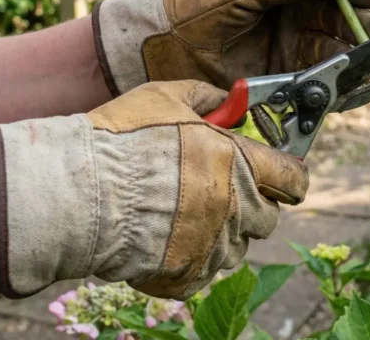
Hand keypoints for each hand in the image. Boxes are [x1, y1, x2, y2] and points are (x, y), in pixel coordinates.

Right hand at [0, 80, 308, 299]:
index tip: (282, 175)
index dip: (290, 177)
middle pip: (268, 217)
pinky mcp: (186, 274)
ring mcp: (211, 245)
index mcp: (238, 163)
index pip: (293, 179)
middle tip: (223, 191)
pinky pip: (206, 272)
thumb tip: (229, 96)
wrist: (76, 192)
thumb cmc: (119, 141)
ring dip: (223, 233)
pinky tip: (168, 239)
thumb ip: (205, 96)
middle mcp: (234, 207)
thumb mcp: (164, 98)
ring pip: (238, 247)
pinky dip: (194, 259)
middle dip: (252, 204)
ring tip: (186, 214)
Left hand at [93, 0, 369, 94]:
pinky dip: (344, 85)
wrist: (161, 47)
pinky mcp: (291, 76)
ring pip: (343, 49)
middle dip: (364, 26)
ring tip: (366, 64)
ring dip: (358, 57)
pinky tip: (353, 85)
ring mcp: (297, 43)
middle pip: (348, 15)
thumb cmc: (196, 1)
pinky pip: (327, 81)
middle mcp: (301, 8)